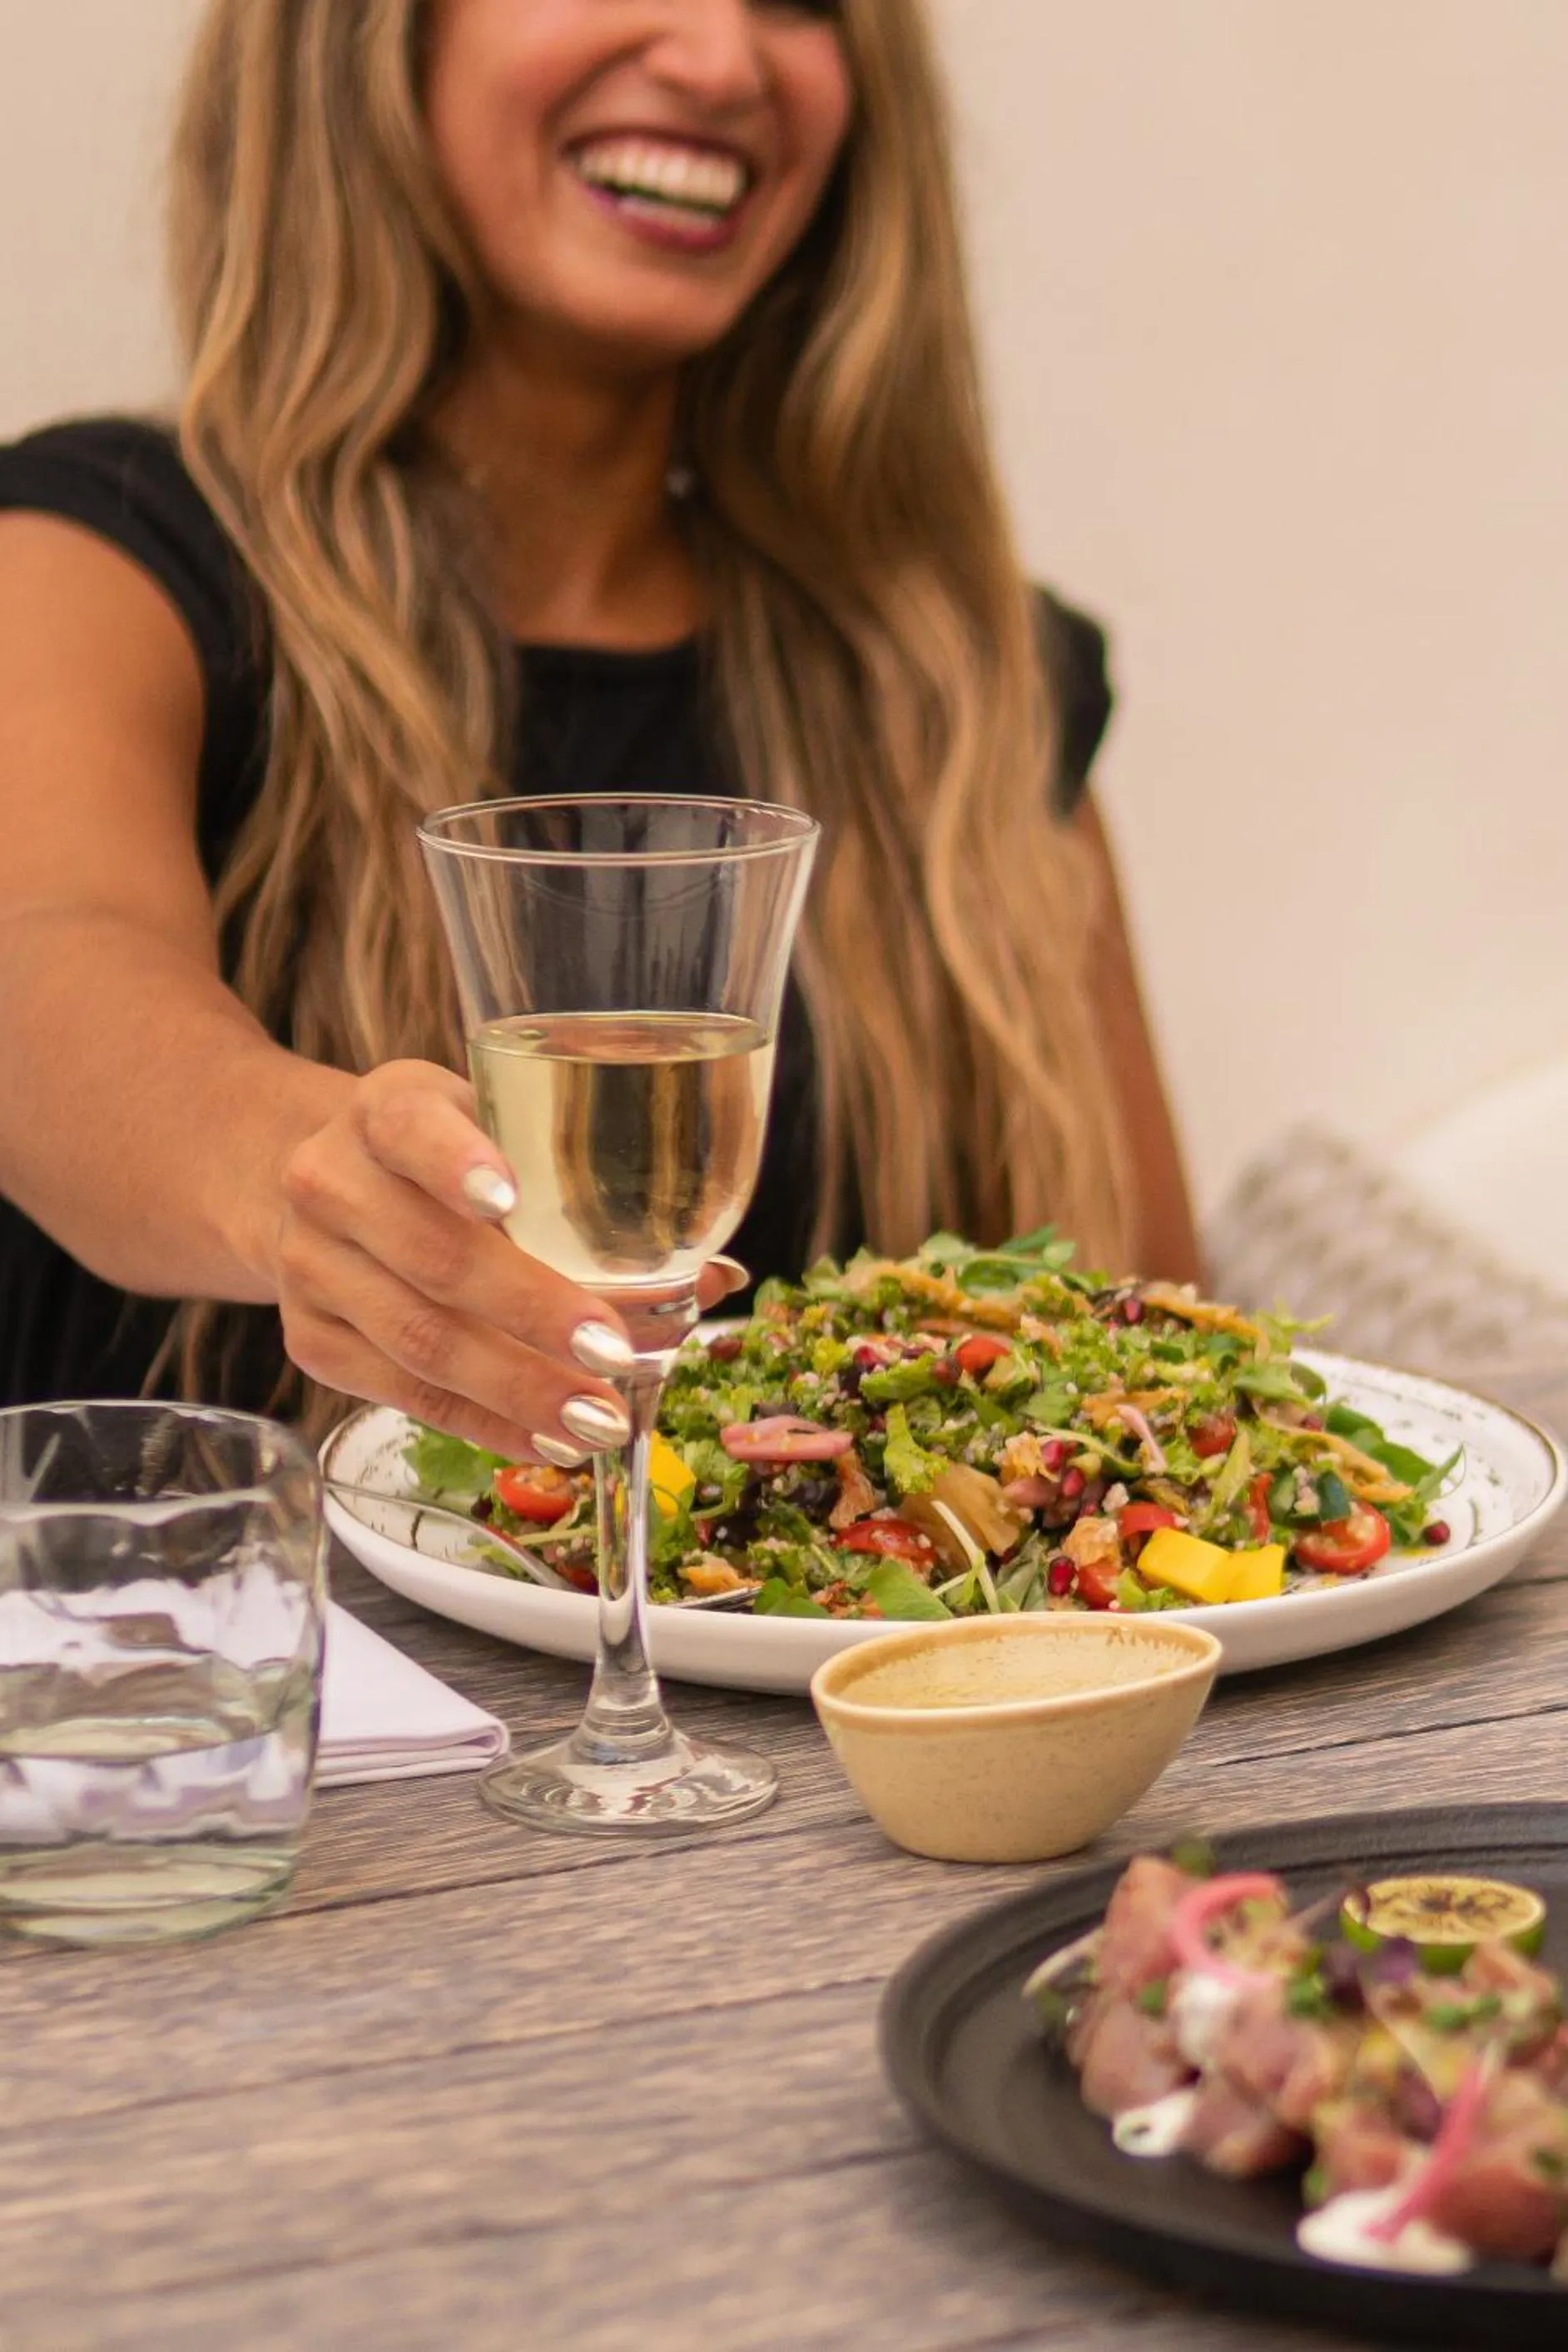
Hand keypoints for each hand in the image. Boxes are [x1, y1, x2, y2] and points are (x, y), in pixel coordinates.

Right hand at [273, 1060, 745, 1461]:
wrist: (331, 1187)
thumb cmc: (449, 1157)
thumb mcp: (503, 1135)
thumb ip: (592, 1192)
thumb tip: (716, 1277)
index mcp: (385, 1108)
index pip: (409, 1125)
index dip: (456, 1160)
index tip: (508, 1195)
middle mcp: (331, 1181)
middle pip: (435, 1256)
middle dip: (535, 1312)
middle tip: (616, 1351)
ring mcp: (310, 1265)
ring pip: (420, 1339)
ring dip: (520, 1389)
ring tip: (600, 1419)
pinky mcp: (311, 1339)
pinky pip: (404, 1393)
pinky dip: (484, 1423)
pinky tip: (546, 1439)